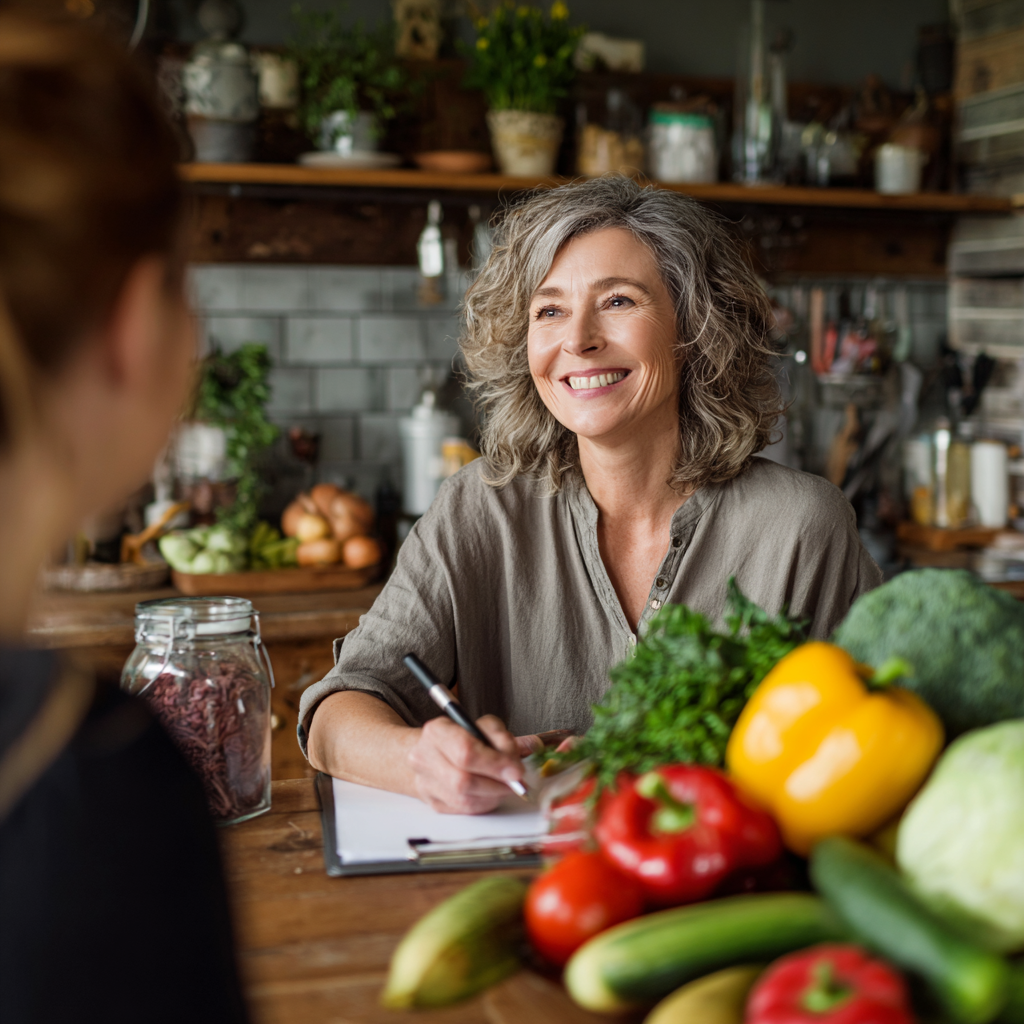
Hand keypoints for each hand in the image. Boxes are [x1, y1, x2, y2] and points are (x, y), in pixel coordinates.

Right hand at [409, 714, 526, 813]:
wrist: (430, 752)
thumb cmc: (461, 737)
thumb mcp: (482, 727)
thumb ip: (503, 737)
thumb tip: (531, 747)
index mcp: (437, 731)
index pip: (466, 751)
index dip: (494, 763)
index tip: (516, 770)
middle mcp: (424, 757)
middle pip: (463, 780)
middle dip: (496, 783)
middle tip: (516, 781)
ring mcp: (425, 783)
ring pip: (465, 799)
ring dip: (492, 795)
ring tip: (505, 785)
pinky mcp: (432, 803)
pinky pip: (464, 810)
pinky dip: (484, 803)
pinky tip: (491, 793)